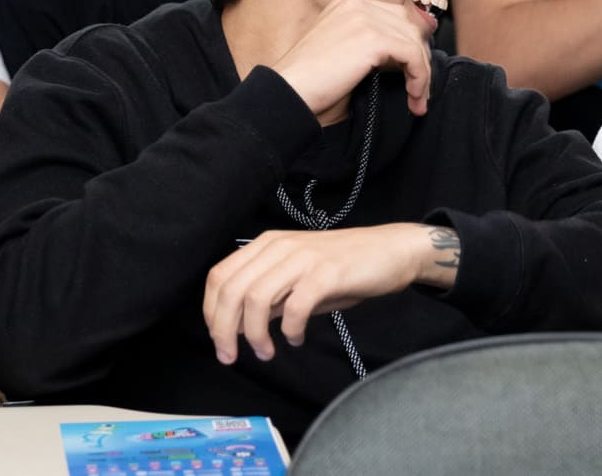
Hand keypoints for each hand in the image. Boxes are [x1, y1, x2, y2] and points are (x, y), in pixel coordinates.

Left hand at [202, 224, 448, 363]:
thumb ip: (270, 297)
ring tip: (265, 353)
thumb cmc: (344, 267)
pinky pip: (296, 305)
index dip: (211, 312)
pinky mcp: (326, 272)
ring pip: (257, 297)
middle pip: (231, 289)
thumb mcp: (298, 280)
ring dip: (254, 333)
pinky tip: (296, 339)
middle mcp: (279, 246)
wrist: (390, 250)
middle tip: (230, 356)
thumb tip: (239, 324)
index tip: (219, 340)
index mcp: (266, 245)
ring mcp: (303, 257)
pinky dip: (291, 328)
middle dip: (224, 329)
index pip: (220, 276)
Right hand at [270, 0, 433, 118]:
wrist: (288, 91)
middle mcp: (357, 4)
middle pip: (409, 26)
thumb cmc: (308, 82)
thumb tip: (404, 59)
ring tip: (418, 99)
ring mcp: (365, 18)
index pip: (394, 17)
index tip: (412, 73)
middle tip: (419, 89)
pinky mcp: (373, 38)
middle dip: (419, 58)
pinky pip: (413, 55)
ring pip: (414, 42)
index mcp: (347, 5)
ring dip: (422, 73)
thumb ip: (368, 45)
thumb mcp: (341, 52)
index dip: (408, 45)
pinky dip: (420, 77)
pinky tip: (414, 97)